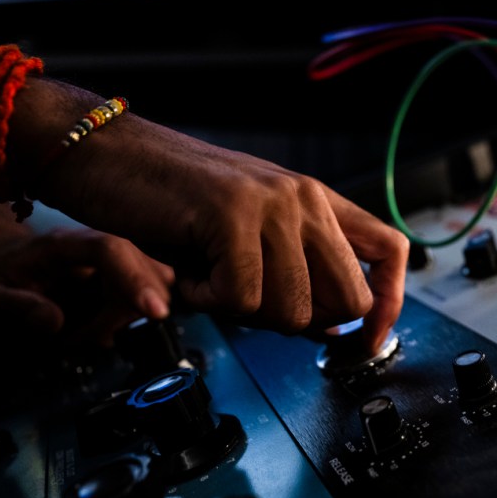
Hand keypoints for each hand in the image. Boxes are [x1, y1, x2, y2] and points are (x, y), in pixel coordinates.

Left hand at [0, 227, 174, 347]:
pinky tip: (101, 328)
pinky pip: (147, 291)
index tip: (154, 312)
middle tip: (83, 338)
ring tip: (88, 333)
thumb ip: (14, 307)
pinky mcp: (124, 270)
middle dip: (126, 311)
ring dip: (129, 316)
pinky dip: (131, 315)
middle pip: (142, 268)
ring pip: (153, 281)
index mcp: (63, 243)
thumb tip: (56, 322)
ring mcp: (115, 256)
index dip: (136, 279)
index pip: (111, 250)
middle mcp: (97, 242)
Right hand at [20, 99, 408, 354]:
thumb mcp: (247, 237)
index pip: (389, 251)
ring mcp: (272, 203)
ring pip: (294, 309)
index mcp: (316, 200)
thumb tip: (332, 329)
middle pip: (349, 300)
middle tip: (250, 305)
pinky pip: (241, 300)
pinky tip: (187, 274)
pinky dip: (206, 303)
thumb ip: (293, 274)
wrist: (106, 155)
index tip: (364, 341)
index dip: (390, 305)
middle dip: (300, 324)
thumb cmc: (170, 201)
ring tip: (207, 279)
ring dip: (243, 314)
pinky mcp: (232, 214)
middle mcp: (305, 197)